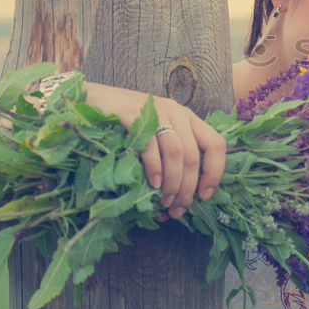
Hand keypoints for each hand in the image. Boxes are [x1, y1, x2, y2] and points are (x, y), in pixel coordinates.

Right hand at [82, 81, 226, 219]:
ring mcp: (156, 112)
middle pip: (193, 156)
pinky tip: (152, 183)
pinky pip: (151, 145)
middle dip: (188, 188)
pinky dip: (155, 168)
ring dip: (173, 182)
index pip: (216, 144)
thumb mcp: (156, 135)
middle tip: (178, 208)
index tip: (204, 196)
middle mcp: (177, 113)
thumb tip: (177, 196)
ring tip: (165, 201)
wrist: (92, 99)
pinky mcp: (134, 115)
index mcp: (188, 119)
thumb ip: (169, 157)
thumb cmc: (125, 124)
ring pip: (176, 153)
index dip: (215, 172)